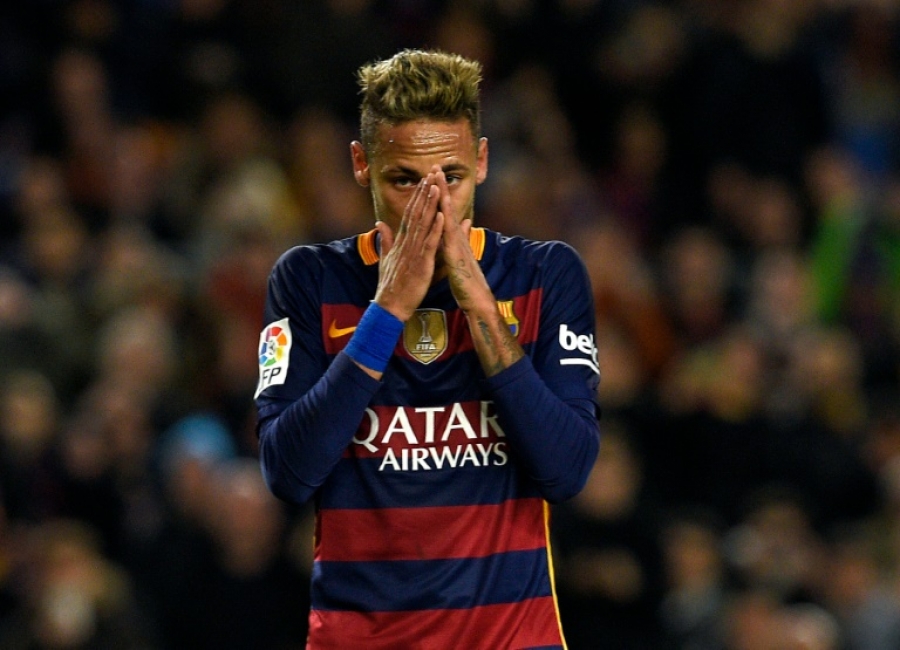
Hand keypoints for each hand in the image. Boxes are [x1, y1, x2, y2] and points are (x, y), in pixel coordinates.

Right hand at [374, 174, 443, 320]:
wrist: (389, 306)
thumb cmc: (390, 285)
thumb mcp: (386, 259)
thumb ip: (385, 240)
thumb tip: (379, 223)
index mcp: (401, 242)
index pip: (410, 213)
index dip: (417, 196)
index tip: (424, 180)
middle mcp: (406, 243)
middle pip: (416, 213)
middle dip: (424, 192)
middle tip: (432, 173)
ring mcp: (413, 252)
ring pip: (423, 224)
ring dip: (430, 204)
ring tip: (437, 186)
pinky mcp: (421, 263)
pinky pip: (430, 243)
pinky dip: (436, 229)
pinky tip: (442, 215)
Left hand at [434, 168, 491, 313]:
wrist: (478, 301)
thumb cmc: (468, 282)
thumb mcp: (461, 257)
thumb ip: (461, 238)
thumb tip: (464, 223)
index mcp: (453, 239)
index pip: (444, 211)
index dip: (438, 193)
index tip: (432, 175)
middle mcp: (456, 238)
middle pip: (447, 208)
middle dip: (441, 187)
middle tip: (435, 166)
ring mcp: (457, 246)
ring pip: (449, 218)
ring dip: (444, 198)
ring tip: (439, 180)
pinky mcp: (456, 257)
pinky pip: (450, 238)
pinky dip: (446, 224)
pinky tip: (443, 212)